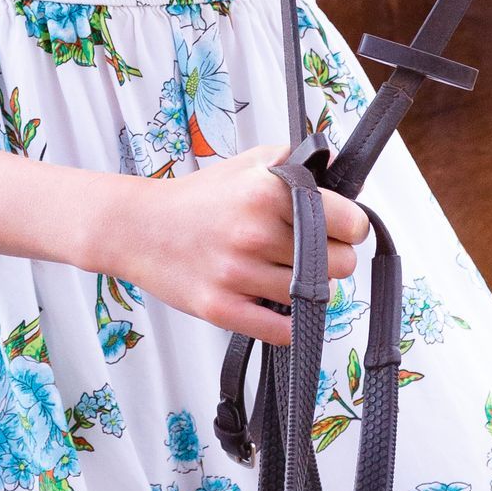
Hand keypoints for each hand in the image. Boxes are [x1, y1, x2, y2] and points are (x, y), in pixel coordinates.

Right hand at [113, 145, 369, 345]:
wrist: (139, 228)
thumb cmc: (200, 197)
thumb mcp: (250, 162)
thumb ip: (298, 160)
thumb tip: (342, 166)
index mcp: (267, 191)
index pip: (349, 222)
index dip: (351, 226)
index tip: (343, 228)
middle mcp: (255, 232)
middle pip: (340, 264)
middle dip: (332, 258)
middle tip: (311, 252)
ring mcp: (238, 274)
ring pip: (314, 297)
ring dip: (307, 288)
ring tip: (283, 271)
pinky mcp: (222, 309)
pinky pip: (283, 330)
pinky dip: (289, 322)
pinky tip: (276, 302)